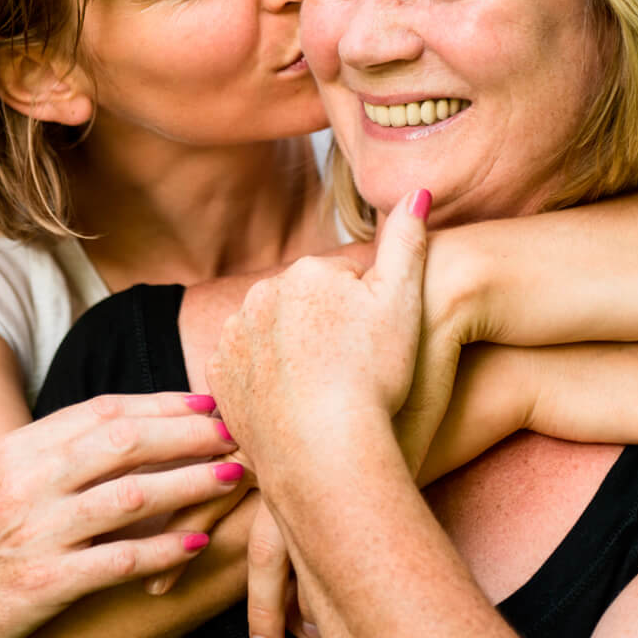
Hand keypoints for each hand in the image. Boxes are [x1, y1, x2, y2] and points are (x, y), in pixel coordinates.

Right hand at [0, 392, 242, 637]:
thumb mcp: (1, 482)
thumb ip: (54, 454)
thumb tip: (122, 428)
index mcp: (18, 449)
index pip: (103, 411)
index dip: (162, 403)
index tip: (207, 401)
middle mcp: (26, 481)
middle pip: (123, 441)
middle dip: (187, 433)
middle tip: (233, 431)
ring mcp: (35, 532)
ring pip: (130, 495)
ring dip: (190, 483)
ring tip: (232, 477)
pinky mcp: (43, 584)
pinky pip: (118, 560)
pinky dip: (163, 549)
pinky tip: (198, 542)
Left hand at [207, 188, 431, 462]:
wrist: (324, 447)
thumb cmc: (373, 375)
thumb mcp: (403, 302)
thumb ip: (407, 241)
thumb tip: (417, 189)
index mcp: (306, 271)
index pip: (343, 284)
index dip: (367, 316)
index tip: (376, 348)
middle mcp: (261, 294)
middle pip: (305, 309)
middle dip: (325, 331)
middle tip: (354, 372)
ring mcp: (235, 336)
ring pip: (275, 338)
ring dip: (294, 355)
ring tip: (324, 392)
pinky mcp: (220, 376)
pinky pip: (249, 372)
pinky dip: (267, 383)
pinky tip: (294, 404)